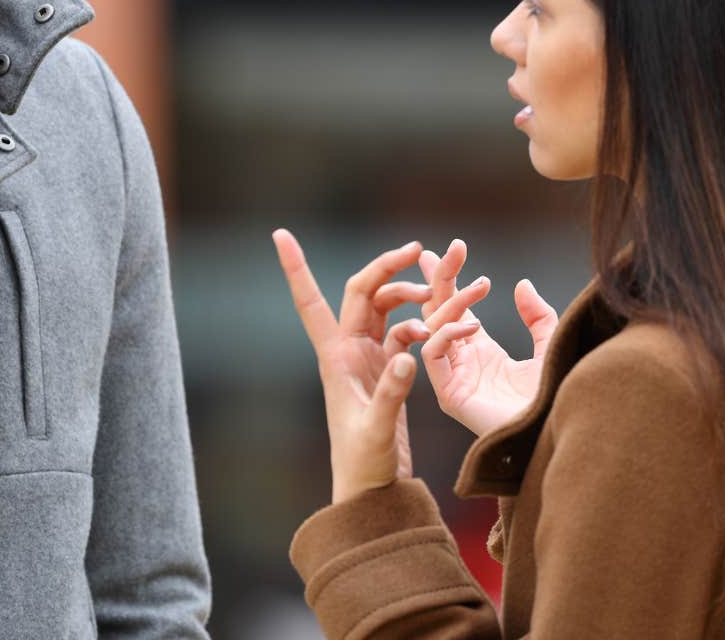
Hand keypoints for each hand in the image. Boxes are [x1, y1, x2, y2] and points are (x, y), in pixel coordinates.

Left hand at [274, 230, 479, 504]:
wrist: (372, 491)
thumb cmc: (363, 464)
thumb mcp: (376, 429)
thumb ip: (392, 392)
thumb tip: (409, 352)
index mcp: (334, 357)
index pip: (311, 301)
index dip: (296, 267)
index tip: (280, 234)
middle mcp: (347, 350)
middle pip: (362, 292)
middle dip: (386, 267)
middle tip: (418, 248)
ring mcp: (368, 359)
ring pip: (385, 307)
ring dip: (409, 296)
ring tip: (437, 301)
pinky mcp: (388, 371)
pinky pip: (405, 332)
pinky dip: (422, 325)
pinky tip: (444, 330)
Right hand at [416, 242, 560, 437]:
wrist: (557, 431)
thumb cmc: (555, 399)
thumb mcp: (550, 347)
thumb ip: (538, 318)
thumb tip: (523, 285)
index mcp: (481, 352)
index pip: (455, 308)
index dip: (450, 278)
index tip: (451, 249)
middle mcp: (462, 362)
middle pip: (437, 311)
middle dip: (440, 278)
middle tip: (447, 249)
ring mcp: (453, 377)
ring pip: (432, 328)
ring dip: (452, 302)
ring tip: (480, 288)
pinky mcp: (449, 394)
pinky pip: (432, 355)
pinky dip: (447, 334)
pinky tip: (472, 326)